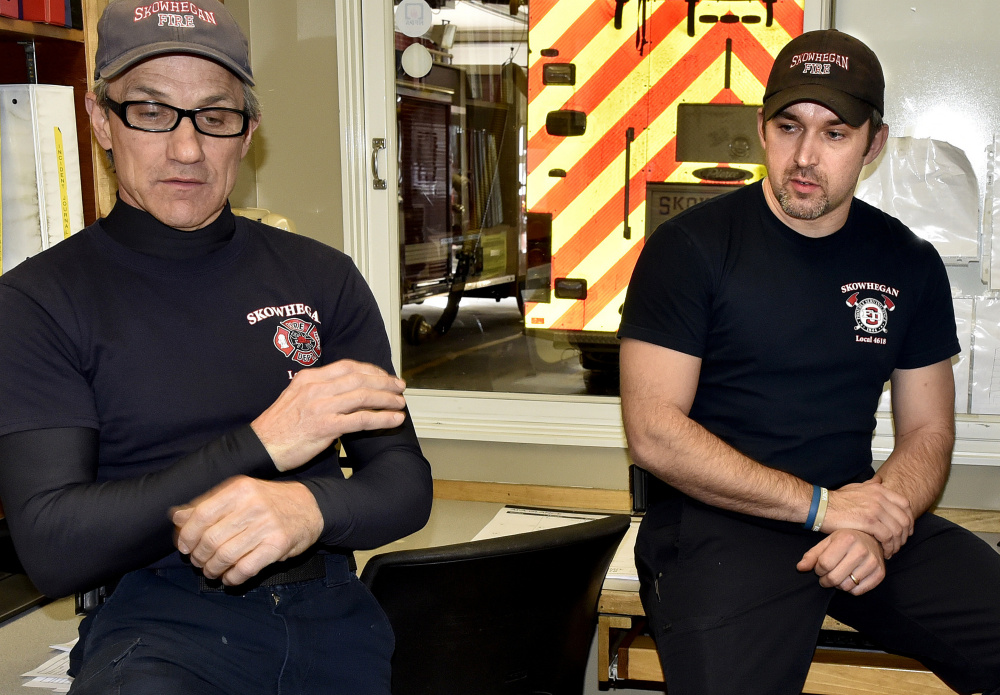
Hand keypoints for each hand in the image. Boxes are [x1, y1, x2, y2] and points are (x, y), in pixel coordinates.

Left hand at [171, 476, 322, 585]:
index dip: (187, 535)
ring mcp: (267, 525)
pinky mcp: (278, 545)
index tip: (184, 547)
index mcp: (240, 489)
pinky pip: (246, 568)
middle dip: (199, 556)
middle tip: (199, 561)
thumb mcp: (239, 495)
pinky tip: (229, 577)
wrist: (310, 507)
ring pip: (226, 555)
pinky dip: (232, 577)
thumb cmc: (268, 502)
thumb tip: (176, 517)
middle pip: (211, 539)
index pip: (202, 514)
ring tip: (211, 571)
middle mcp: (253, 505)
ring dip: (212, 569)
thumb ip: (208, 505)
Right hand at [252, 359, 406, 471]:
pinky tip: (395, 419)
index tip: (385, 376)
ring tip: (401, 402)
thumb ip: (319, 389)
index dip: (371, 370)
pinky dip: (382, 418)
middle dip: (385, 382)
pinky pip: (361, 420)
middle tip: (400, 387)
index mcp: (309, 378)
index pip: (348, 366)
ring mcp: (321, 407)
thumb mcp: (296, 397)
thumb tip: (344, 390)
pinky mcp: (325, 427)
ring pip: (364, 396)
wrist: (259, 446)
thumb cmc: (279, 426)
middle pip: (360, 379)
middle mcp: (316, 388)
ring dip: (387, 399)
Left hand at [797, 529, 885, 595]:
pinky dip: (850, 589)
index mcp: (846, 539)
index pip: (824, 564)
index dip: (818, 569)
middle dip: (825, 580)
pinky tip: (849, 578)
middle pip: (834, 578)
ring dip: (838, 585)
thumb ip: (812, 555)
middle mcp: (861, 550)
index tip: (819, 568)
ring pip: (846, 586)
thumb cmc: (846, 540)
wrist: (872, 539)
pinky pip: (858, 591)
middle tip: (825, 577)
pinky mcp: (880, 573)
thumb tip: (800, 568)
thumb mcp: (827, 542)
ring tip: (838, 576)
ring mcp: (873, 563)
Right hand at [823, 476, 912, 557]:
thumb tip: (879, 480)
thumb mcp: (856, 486)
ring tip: (890, 550)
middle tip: (898, 544)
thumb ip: (870, 484)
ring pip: (897, 530)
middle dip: (904, 535)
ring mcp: (875, 509)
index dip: (909, 519)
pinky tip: (884, 551)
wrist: (821, 506)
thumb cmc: (836, 500)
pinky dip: (888, 546)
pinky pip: (887, 537)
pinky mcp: (869, 522)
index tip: (906, 530)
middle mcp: (880, 498)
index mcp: (879, 489)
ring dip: (897, 544)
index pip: (905, 504)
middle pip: (904, 519)